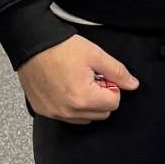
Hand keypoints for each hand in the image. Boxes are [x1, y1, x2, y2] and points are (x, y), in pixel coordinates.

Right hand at [18, 34, 139, 123]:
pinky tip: (64, 87)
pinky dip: (70, 106)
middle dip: (101, 97)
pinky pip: (66, 117)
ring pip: (84, 118)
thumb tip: (132, 84)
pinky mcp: (43, 111)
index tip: (102, 76)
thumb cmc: (60, 48)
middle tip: (91, 78)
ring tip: (77, 82)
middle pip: (101, 114)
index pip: (113, 103)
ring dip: (86, 104)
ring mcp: (54, 113)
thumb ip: (117, 71)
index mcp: (83, 98)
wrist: (31, 44)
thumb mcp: (95, 55)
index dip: (112, 87)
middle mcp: (68, 111)